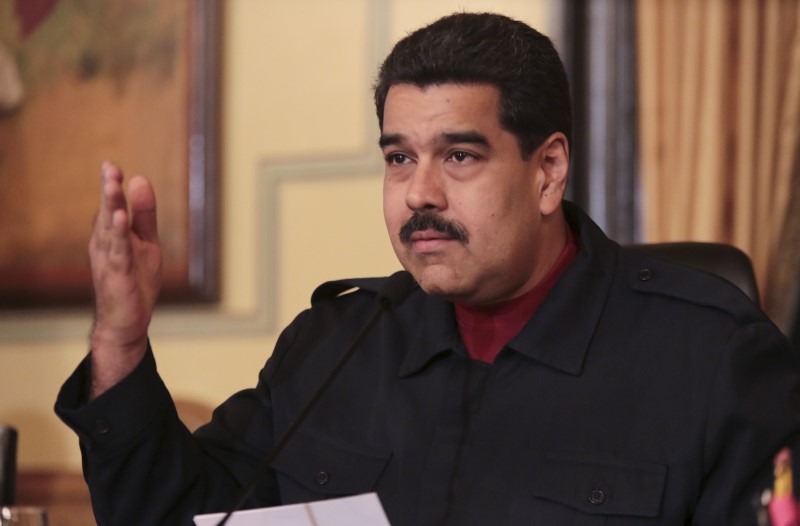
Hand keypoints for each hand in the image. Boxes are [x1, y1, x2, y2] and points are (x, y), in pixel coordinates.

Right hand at [88, 162, 162, 397]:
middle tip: (110, 168)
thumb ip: (144, 214)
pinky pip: (119, 252)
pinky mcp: (118, 275)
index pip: (111, 205)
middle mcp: (105, 244)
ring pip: (110, 229)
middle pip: (107, 212)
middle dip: (109, 190)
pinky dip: (119, 235)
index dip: (111, 186)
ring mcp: (109, 260)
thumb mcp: (146, 242)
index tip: (112, 166)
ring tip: (113, 185)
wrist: (127, 321)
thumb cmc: (135, 280)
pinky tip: (121, 220)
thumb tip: (140, 179)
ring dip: (112, 207)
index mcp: (110, 234)